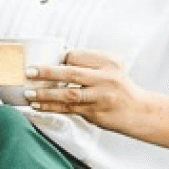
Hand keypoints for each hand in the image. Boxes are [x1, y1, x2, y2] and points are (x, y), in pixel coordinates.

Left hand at [25, 49, 149, 134]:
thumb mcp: (111, 68)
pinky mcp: (95, 112)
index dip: (59, 58)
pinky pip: (68, 109)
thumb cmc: (119, 87)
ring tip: (28, 93)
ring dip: (45, 94)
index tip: (43, 60)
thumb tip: (56, 60)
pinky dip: (51, 107)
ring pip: (68, 94)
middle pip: (71, 73)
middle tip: (28, 71)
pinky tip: (37, 106)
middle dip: (47, 72)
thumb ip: (88, 63)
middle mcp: (106, 78)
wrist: (140, 111)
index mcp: (108, 62)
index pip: (77, 56)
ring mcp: (100, 97)